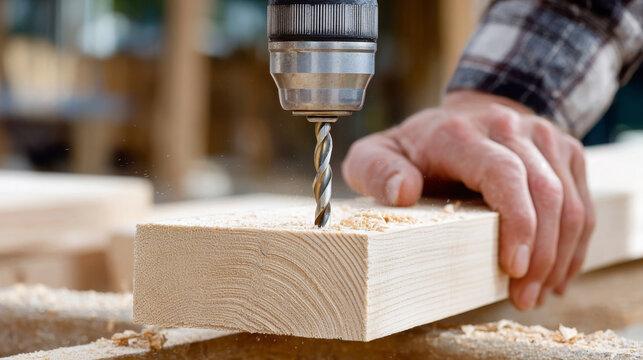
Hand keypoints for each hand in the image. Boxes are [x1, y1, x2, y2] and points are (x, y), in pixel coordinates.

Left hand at [342, 90, 595, 309]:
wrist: (464, 117)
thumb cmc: (418, 147)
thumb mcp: (377, 155)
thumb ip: (376, 171)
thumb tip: (403, 193)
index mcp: (461, 133)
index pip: (504, 173)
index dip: (518, 222)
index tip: (514, 267)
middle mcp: (508, 127)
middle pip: (546, 193)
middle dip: (541, 254)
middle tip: (523, 297)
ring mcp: (543, 137)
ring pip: (571, 202)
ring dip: (560, 256)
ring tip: (537, 293)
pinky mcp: (565, 151)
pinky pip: (582, 202)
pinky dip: (573, 244)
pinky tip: (556, 275)